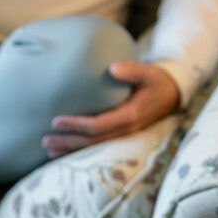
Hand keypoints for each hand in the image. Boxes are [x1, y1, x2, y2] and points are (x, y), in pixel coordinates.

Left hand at [44, 62, 179, 156]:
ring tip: (49, 150)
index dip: (76, 125)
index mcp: (130, 116)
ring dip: (71, 149)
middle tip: (45, 140)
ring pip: (93, 147)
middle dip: (68, 142)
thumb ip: (132, 70)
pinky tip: (65, 150)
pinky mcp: (121, 134)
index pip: (97, 125)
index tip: (56, 120)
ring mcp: (124, 134)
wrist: (172, 94)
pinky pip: (98, 144)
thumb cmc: (157, 81)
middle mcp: (126, 129)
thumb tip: (112, 68)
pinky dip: (80, 148)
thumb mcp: (148, 72)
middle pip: (91, 141)